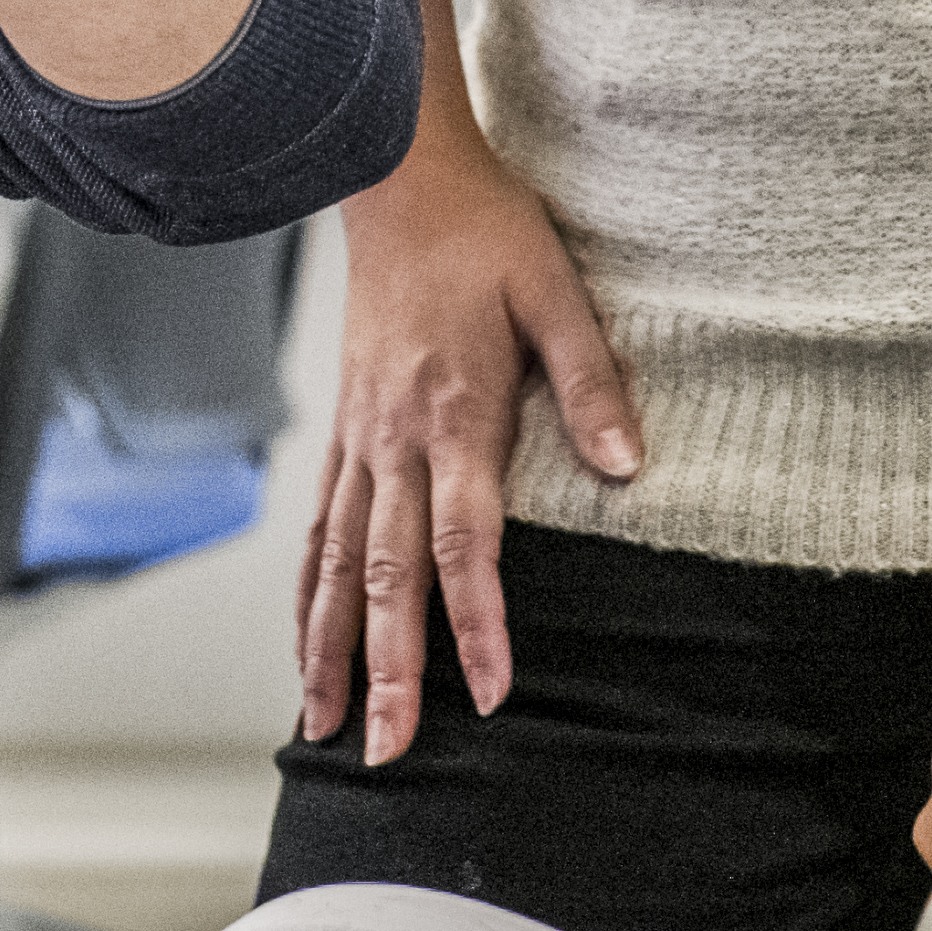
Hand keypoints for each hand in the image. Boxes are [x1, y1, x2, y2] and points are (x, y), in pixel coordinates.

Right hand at [293, 154, 637, 763]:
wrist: (401, 179)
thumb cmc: (485, 232)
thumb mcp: (556, 292)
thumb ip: (592, 382)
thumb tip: (626, 465)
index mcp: (453, 413)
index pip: (462, 543)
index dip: (476, 623)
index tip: (489, 694)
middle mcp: (395, 440)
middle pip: (386, 577)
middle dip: (385, 670)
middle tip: (386, 751)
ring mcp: (361, 440)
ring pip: (337, 565)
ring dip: (329, 649)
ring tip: (323, 725)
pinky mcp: (347, 432)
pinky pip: (320, 531)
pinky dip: (309, 595)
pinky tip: (305, 642)